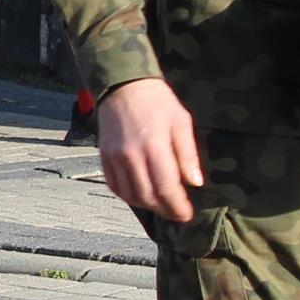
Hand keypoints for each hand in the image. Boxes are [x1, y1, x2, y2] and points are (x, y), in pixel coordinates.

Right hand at [98, 77, 205, 222]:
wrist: (123, 85)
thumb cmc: (157, 101)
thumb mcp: (181, 121)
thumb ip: (187, 154)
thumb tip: (195, 183)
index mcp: (154, 146)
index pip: (166, 188)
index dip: (177, 206)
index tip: (187, 214)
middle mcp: (131, 155)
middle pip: (147, 196)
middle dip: (164, 209)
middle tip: (177, 212)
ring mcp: (114, 157)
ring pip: (130, 195)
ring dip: (147, 205)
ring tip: (161, 204)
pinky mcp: (103, 156)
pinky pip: (114, 186)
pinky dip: (128, 196)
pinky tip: (140, 194)